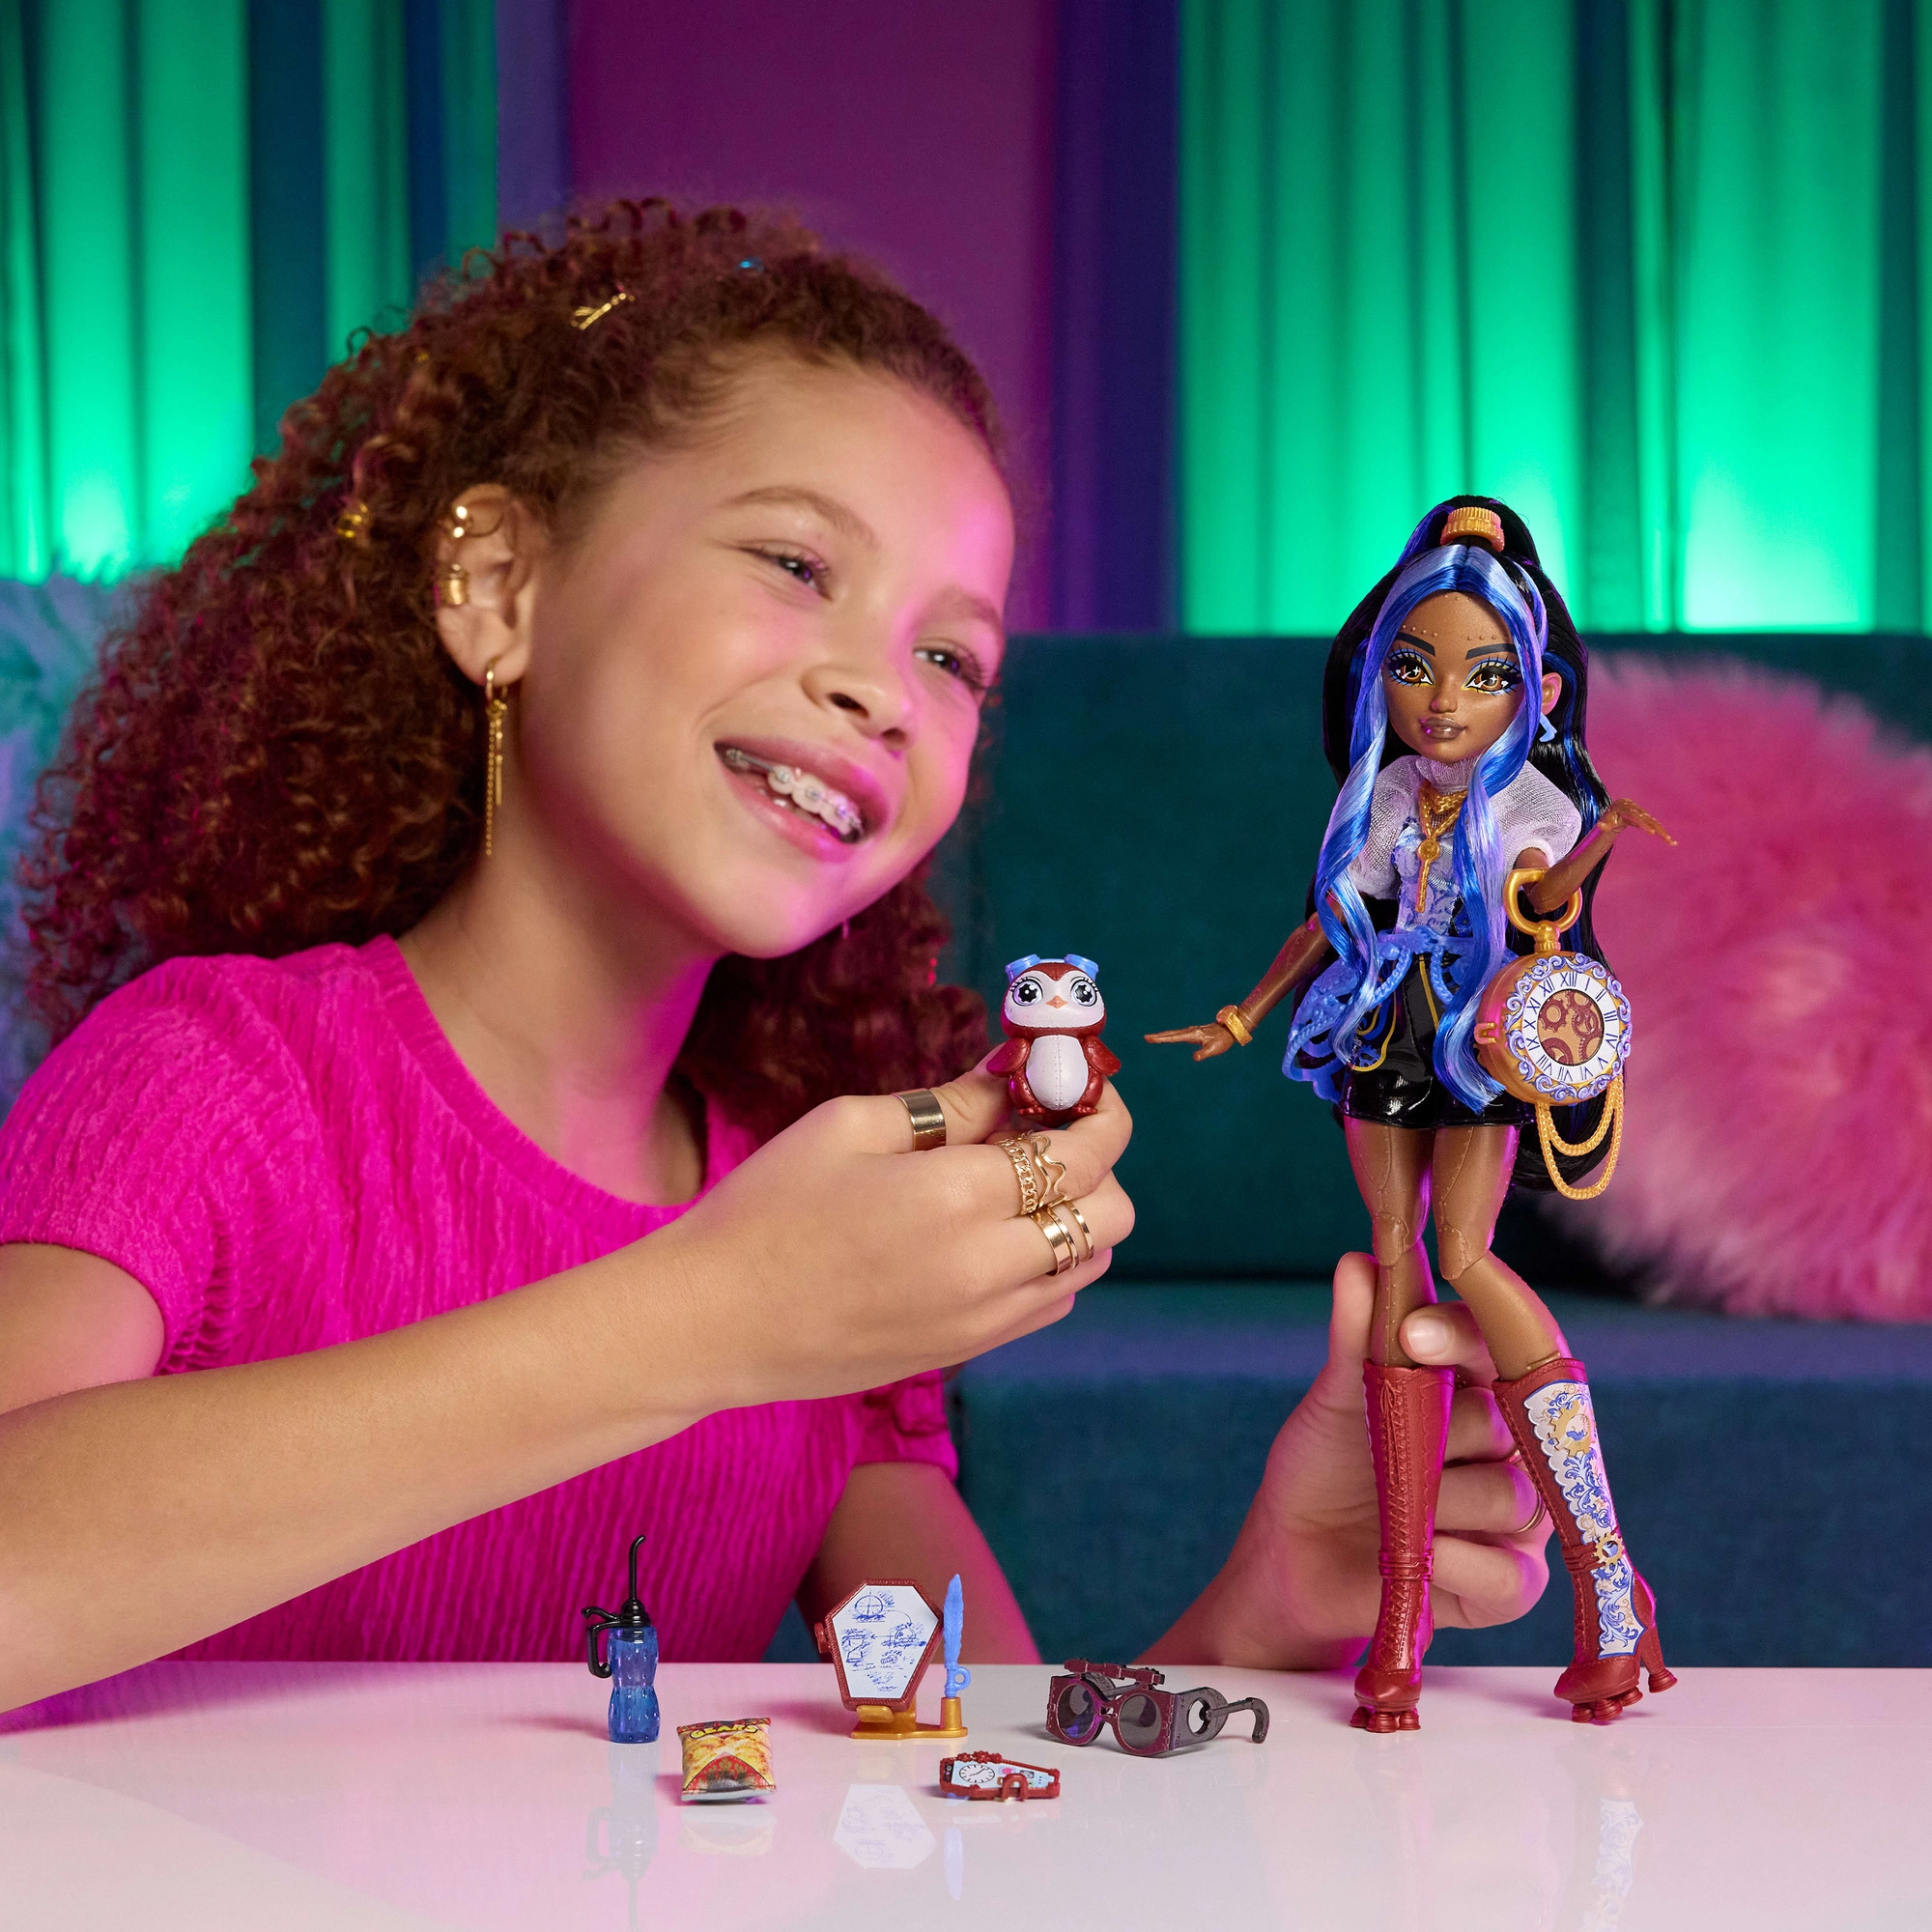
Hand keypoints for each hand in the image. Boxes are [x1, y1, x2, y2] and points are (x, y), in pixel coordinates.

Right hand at [647, 1067, 1133, 1415]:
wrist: (714, 1323)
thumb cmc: (768, 1209)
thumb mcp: (850, 1126)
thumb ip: (949, 1102)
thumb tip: (1015, 1073)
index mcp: (959, 1196)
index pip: (1086, 1151)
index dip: (1103, 1108)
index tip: (1084, 1083)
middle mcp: (991, 1266)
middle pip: (1111, 1213)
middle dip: (1097, 1162)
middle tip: (1043, 1131)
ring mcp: (985, 1320)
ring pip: (1089, 1263)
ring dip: (1076, 1214)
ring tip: (1015, 1184)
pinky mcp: (967, 1352)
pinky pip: (1048, 1303)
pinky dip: (1047, 1263)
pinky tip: (991, 1235)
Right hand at [1144, 1022, 1238, 1060]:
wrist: (1231, 1029)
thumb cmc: (1223, 1040)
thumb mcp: (1214, 1049)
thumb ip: (1204, 1053)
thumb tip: (1195, 1057)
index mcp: (1193, 1035)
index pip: (1174, 1037)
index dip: (1161, 1038)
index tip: (1150, 1038)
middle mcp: (1191, 1031)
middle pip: (1172, 1034)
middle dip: (1159, 1036)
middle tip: (1146, 1037)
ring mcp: (1193, 1031)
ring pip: (1175, 1033)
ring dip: (1164, 1035)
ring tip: (1154, 1038)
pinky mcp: (1195, 1032)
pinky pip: (1180, 1034)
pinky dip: (1171, 1035)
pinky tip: (1169, 1037)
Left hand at [1145, 1251, 1548, 1667]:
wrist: (1294, 1554)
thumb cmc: (1327, 1464)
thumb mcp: (1337, 1398)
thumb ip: (1357, 1336)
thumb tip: (1362, 1262)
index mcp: (1480, 1390)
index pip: (1505, 1346)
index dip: (1467, 1335)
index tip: (1412, 1334)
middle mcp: (1512, 1448)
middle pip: (1511, 1421)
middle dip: (1441, 1429)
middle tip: (1388, 1443)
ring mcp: (1517, 1518)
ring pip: (1510, 1495)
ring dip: (1439, 1498)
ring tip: (1392, 1502)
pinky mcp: (1510, 1585)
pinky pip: (1509, 1572)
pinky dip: (1458, 1560)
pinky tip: (1419, 1551)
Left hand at [1600, 797, 1675, 843]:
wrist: (1621, 806)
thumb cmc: (1613, 815)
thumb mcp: (1607, 820)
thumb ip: (1604, 824)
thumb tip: (1599, 826)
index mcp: (1629, 811)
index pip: (1638, 819)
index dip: (1645, 825)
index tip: (1651, 832)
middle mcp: (1640, 813)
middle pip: (1651, 822)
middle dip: (1659, 830)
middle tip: (1666, 839)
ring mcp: (1645, 816)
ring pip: (1656, 824)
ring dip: (1664, 833)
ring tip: (1672, 843)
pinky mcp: (1649, 820)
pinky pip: (1657, 827)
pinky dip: (1663, 833)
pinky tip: (1671, 841)